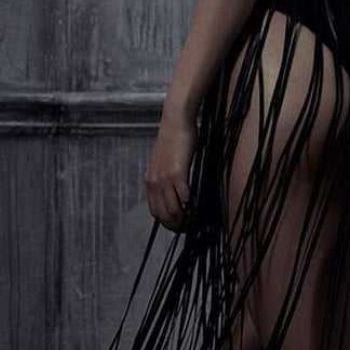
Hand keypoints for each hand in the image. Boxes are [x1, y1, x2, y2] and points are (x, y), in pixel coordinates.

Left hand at [144, 105, 197, 232]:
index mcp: (150, 180)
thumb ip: (167, 176)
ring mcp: (165, 179)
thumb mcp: (165, 161)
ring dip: (184, 218)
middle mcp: (154, 182)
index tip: (179, 226)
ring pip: (173, 210)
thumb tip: (177, 190)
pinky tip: (198, 205)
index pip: (155, 211)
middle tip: (189, 227)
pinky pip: (184, 197)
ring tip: (194, 220)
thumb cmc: (174, 138)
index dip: (167, 222)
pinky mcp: (178, 173)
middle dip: (176, 225)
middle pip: (163, 215)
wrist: (175, 121)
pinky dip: (191, 205)